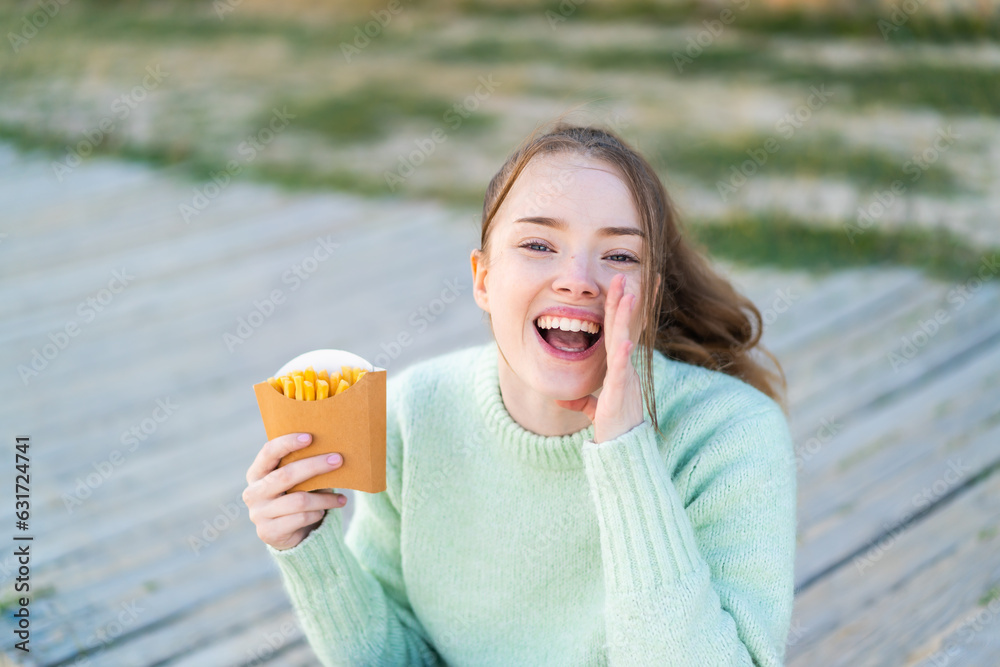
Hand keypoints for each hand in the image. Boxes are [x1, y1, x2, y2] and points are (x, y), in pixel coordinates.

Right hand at [243, 433, 347, 550]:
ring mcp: (258, 514)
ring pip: (299, 500)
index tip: (310, 437)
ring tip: (341, 498)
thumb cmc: (294, 496)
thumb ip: (302, 466)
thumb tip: (332, 453)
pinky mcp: (268, 532)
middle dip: (315, 466)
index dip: (288, 443)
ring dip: (324, 498)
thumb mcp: (295, 481)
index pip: (269, 452)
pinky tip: (324, 512)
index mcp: (257, 473)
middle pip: (286, 475)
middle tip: (338, 460)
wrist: (286, 534)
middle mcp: (253, 492)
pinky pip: (300, 518)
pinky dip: (317, 513)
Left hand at [555, 273, 643, 443]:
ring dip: (626, 318)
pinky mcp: (620, 394)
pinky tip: (625, 341)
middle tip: (623, 276)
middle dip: (622, 302)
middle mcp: (624, 369)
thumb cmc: (613, 430)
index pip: (619, 332)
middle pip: (622, 329)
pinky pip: (622, 372)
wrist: (622, 453)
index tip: (626, 288)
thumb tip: (563, 400)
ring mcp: (624, 379)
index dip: (620, 311)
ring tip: (628, 294)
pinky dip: (623, 357)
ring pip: (624, 342)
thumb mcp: (594, 410)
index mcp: (618, 368)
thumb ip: (583, 401)